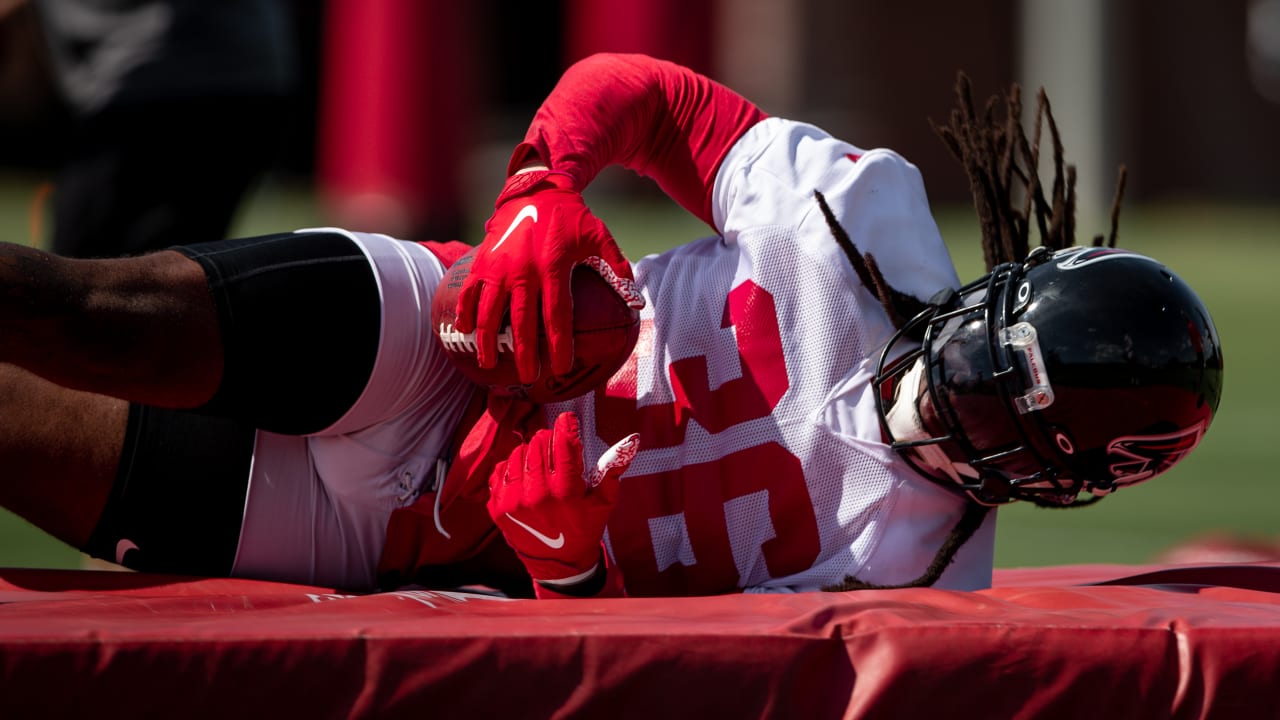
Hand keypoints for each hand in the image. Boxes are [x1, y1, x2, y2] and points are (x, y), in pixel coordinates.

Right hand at [455, 169, 643, 382]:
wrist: (535, 189)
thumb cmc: (571, 218)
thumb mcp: (599, 236)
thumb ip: (617, 267)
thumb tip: (636, 303)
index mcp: (554, 266)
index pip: (557, 315)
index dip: (559, 344)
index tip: (560, 367)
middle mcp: (524, 269)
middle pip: (522, 321)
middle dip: (524, 353)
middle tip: (528, 377)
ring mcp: (499, 266)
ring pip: (490, 311)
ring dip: (488, 340)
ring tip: (490, 364)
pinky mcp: (483, 260)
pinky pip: (470, 291)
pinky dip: (465, 311)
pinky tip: (463, 331)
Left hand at [487, 411, 639, 583]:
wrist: (558, 563)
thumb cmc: (584, 528)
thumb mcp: (604, 502)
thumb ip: (614, 469)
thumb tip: (632, 439)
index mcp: (565, 492)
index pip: (562, 444)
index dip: (566, 427)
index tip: (568, 420)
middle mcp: (537, 494)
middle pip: (538, 444)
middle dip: (549, 440)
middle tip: (557, 448)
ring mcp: (514, 501)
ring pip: (518, 453)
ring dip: (530, 452)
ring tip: (542, 464)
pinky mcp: (497, 507)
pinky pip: (500, 469)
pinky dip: (512, 466)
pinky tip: (525, 476)